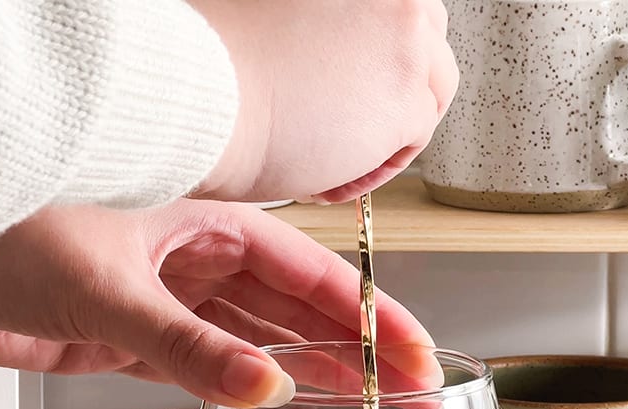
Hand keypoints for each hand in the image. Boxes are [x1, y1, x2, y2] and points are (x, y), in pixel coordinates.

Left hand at [0, 200, 435, 406]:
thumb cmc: (4, 223)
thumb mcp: (106, 289)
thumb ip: (190, 347)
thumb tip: (269, 388)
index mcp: (209, 220)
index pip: (316, 275)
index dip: (375, 319)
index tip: (419, 360)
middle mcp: (197, 259)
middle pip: (302, 314)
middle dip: (365, 356)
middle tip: (418, 397)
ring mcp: (169, 299)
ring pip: (264, 344)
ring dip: (319, 377)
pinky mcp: (133, 338)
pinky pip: (210, 368)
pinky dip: (249, 390)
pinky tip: (288, 407)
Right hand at [191, 0, 458, 204]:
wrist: (198, 94)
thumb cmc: (205, 52)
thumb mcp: (267, 7)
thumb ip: (314, 18)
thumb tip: (324, 46)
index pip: (398, 8)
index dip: (376, 45)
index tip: (351, 76)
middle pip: (426, 39)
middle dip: (395, 81)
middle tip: (349, 113)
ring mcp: (407, 42)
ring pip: (429, 91)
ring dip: (388, 125)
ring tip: (330, 148)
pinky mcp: (409, 99)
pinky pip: (415, 140)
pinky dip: (377, 165)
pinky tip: (328, 173)